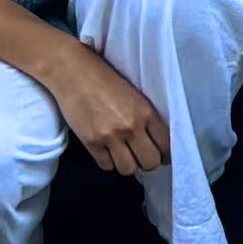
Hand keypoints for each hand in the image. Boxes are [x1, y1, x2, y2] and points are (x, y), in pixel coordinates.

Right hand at [43, 40, 170, 175]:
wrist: (75, 74)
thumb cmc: (107, 81)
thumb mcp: (136, 96)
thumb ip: (147, 118)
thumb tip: (158, 141)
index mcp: (147, 112)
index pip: (167, 145)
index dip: (167, 154)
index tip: (164, 155)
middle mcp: (131, 127)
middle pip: (150, 162)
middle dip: (149, 163)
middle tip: (144, 156)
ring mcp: (110, 137)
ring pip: (128, 169)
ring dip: (128, 164)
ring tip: (126, 155)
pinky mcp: (90, 143)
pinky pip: (106, 166)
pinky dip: (109, 162)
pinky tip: (109, 152)